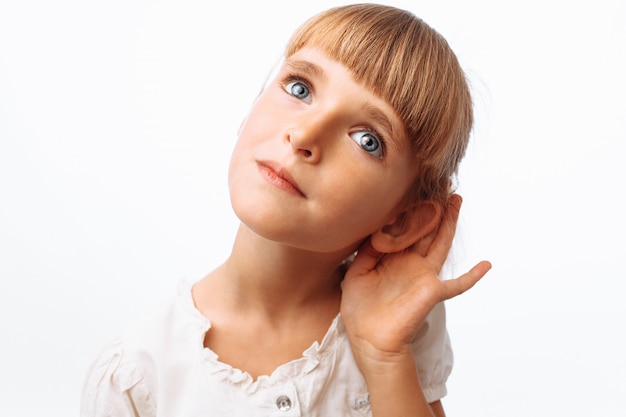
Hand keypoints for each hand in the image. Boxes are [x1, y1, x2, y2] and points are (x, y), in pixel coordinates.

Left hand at [340, 194, 490, 358]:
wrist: (369, 339)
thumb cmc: (360, 310)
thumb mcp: (356, 274)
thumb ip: (366, 251)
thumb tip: (377, 230)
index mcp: (392, 257)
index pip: (403, 228)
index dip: (409, 208)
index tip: (413, 187)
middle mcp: (410, 262)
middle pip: (425, 228)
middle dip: (433, 205)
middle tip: (440, 181)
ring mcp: (423, 275)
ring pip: (440, 242)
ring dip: (449, 222)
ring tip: (457, 199)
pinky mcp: (432, 291)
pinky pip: (457, 285)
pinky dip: (472, 276)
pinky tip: (486, 265)